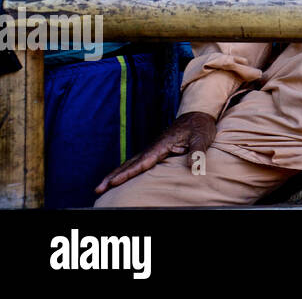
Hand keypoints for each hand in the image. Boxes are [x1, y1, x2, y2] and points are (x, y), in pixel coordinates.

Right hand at [95, 111, 215, 193]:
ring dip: (115, 174)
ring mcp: (152, 148)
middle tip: (98, 189)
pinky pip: (136, 162)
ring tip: (100, 187)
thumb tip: (193, 167)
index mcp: (162, 145)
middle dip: (113, 176)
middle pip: (130, 163)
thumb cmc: (200, 127)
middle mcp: (153, 147)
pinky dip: (125, 170)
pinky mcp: (154, 150)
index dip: (128, 173)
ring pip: (130, 162)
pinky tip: (118, 177)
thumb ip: (197, 152)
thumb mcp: (202, 138)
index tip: (113, 182)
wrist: (197, 115)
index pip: (143, 162)